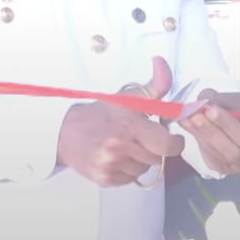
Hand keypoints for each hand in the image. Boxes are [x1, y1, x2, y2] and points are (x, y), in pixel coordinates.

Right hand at [58, 59, 182, 186]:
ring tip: (126, 147)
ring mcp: (111, 165)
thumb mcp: (127, 97)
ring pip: (143, 169)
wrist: (65, 132)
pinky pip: (130, 179)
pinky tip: (116, 158)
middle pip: (157, 158)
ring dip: (140, 160)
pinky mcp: (104, 179)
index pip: (168, 145)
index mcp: (129, 124)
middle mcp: (120, 146)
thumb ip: (153, 85)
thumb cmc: (100, 113)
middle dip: (154, 149)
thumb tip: (161, 60)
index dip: (174, 143)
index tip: (171, 138)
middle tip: (143, 139)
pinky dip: (127, 170)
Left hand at [182, 91, 239, 175]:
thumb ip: (220, 99)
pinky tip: (188, 127)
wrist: (239, 125)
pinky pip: (210, 158)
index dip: (227, 124)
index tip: (210, 109)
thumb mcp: (234, 99)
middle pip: (232, 152)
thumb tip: (203, 100)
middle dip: (210, 132)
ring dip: (200, 136)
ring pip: (219, 156)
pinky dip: (199, 142)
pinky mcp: (225, 169)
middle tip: (193, 115)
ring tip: (186, 118)